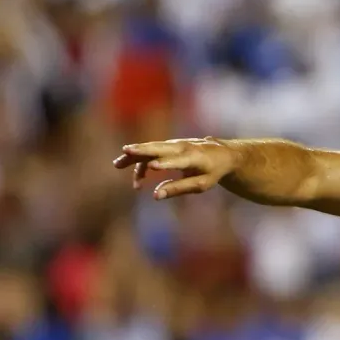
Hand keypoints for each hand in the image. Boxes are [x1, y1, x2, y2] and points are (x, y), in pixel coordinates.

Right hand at [113, 137, 238, 199]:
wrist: (223, 153)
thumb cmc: (212, 172)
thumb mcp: (201, 184)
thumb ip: (179, 189)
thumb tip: (156, 196)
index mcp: (195, 158)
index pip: (177, 160)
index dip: (165, 164)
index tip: (152, 168)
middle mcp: (182, 147)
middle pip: (158, 148)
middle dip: (142, 150)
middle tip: (125, 152)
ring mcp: (174, 144)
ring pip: (151, 148)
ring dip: (134, 155)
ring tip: (117, 164)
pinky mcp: (169, 145)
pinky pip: (152, 152)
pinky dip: (142, 161)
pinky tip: (138, 180)